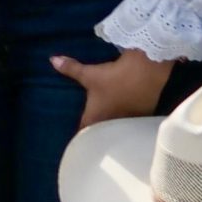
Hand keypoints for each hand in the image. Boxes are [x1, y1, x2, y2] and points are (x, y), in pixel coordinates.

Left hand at [55, 48, 172, 129]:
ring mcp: (128, 120)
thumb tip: (52, 60)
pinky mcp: (142, 114)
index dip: (78, 137)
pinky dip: (123, 118)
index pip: (83, 133)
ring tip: (101, 123)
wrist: (150, 74)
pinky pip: (128, 120)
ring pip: (115, 127)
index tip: (73, 141)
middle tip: (84, 131)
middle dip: (93, 131)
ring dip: (109, 125)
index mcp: (96, 118)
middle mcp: (112, 123)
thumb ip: (71, 69)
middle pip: (100, 132)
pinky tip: (121, 113)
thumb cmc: (115, 78)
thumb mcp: (90, 74)